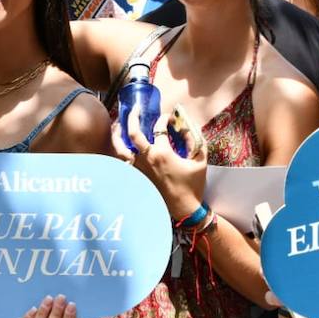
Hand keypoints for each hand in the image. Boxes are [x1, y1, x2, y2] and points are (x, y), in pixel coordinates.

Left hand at [113, 104, 206, 219]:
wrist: (184, 209)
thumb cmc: (193, 184)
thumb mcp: (200, 159)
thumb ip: (195, 139)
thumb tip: (187, 125)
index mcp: (162, 152)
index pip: (159, 127)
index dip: (165, 118)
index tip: (169, 117)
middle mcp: (146, 158)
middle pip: (133, 132)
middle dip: (133, 116)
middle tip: (136, 108)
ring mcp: (138, 168)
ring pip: (120, 148)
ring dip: (117, 134)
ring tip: (117, 124)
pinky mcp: (137, 176)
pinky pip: (122, 161)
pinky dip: (119, 151)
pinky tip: (120, 146)